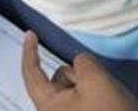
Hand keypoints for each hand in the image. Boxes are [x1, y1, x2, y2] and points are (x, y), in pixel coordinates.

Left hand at [21, 32, 137, 110]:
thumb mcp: (95, 79)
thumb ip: (82, 62)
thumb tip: (80, 65)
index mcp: (48, 105)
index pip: (31, 73)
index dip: (29, 52)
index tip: (30, 33)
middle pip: (57, 79)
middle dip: (75, 73)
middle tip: (97, 84)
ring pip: (72, 87)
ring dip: (87, 83)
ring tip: (106, 97)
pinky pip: (81, 97)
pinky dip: (92, 91)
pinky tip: (108, 101)